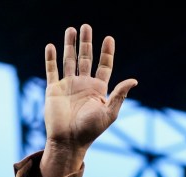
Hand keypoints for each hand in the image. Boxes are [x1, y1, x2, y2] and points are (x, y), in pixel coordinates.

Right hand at [40, 23, 136, 176]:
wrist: (68, 141)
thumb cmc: (90, 130)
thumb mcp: (109, 113)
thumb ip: (119, 94)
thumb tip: (134, 80)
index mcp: (98, 90)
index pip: (104, 66)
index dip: (107, 53)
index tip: (109, 38)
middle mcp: (83, 85)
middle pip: (86, 59)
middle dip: (86, 43)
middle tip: (86, 26)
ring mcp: (68, 86)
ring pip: (69, 60)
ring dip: (70, 45)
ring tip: (71, 29)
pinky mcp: (53, 89)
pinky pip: (52, 70)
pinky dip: (51, 58)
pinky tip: (52, 46)